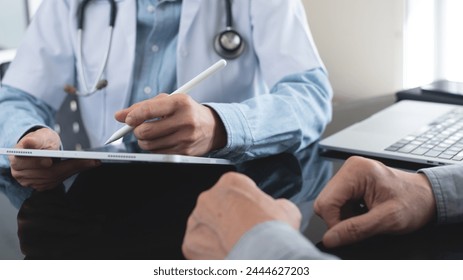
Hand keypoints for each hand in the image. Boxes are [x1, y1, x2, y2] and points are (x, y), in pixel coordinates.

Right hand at [9, 127, 99, 190]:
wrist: (39, 147)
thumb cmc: (39, 140)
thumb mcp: (39, 135)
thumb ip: (34, 140)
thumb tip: (29, 144)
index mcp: (17, 158)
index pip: (33, 162)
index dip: (41, 161)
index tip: (51, 160)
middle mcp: (21, 173)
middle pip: (48, 173)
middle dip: (71, 166)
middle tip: (91, 160)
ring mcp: (31, 182)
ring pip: (55, 178)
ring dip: (75, 169)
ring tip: (93, 162)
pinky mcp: (41, 186)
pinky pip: (58, 181)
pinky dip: (72, 172)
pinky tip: (85, 165)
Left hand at [114, 93, 225, 155]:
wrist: (212, 128)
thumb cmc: (186, 111)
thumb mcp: (169, 102)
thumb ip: (144, 106)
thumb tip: (119, 116)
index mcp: (180, 103)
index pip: (149, 110)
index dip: (133, 116)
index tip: (127, 119)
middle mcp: (185, 120)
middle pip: (145, 131)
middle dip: (136, 131)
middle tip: (139, 127)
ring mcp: (186, 139)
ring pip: (148, 145)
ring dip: (144, 141)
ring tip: (153, 134)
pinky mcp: (185, 153)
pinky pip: (157, 154)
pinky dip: (154, 148)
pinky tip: (162, 141)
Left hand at [182, 172, 301, 258]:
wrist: (263, 257)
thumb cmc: (274, 233)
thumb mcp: (286, 209)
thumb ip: (274, 204)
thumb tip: (276, 208)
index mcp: (231, 182)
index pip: (234, 189)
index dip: (244, 204)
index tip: (250, 215)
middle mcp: (209, 197)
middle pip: (216, 206)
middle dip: (226, 219)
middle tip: (242, 233)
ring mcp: (197, 220)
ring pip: (204, 226)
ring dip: (215, 235)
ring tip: (234, 247)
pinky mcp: (190, 244)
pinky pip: (198, 247)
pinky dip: (208, 253)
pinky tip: (226, 256)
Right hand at [314, 156, 435, 247]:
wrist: (427, 197)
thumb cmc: (414, 202)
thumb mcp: (387, 220)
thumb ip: (356, 229)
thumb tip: (331, 238)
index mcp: (356, 171)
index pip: (326, 203)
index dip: (335, 223)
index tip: (350, 234)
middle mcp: (349, 168)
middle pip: (325, 202)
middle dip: (340, 219)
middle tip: (363, 223)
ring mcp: (349, 174)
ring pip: (329, 203)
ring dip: (345, 216)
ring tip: (367, 216)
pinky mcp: (350, 181)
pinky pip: (337, 202)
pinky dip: (348, 212)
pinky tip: (364, 211)